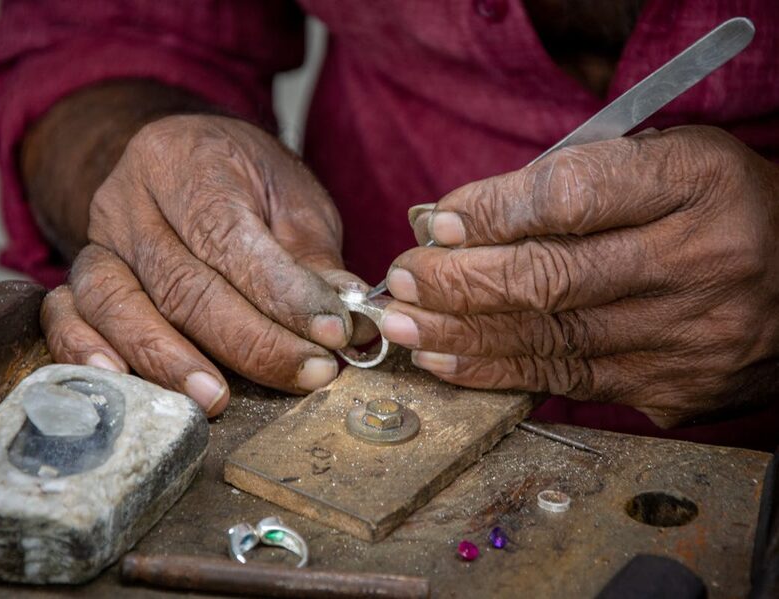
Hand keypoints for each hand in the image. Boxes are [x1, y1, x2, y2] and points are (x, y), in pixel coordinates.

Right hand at [40, 115, 370, 415]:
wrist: (182, 160)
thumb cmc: (244, 183)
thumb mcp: (292, 200)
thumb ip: (313, 260)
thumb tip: (348, 320)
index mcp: (188, 160)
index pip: (230, 237)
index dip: (283, 294)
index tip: (332, 334)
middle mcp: (130, 198)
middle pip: (182, 282)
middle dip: (250, 341)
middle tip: (307, 373)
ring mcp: (96, 239)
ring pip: (120, 304)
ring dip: (170, 360)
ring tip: (217, 399)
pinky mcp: (77, 276)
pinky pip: (65, 316)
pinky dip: (85, 351)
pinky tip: (121, 381)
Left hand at [379, 126, 778, 426]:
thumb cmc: (718, 210)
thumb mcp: (668, 163)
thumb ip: (578, 182)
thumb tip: (466, 221)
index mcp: (696, 185)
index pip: (573, 196)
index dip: (493, 212)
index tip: (439, 221)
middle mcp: (698, 263)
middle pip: (550, 278)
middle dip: (458, 282)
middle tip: (400, 281)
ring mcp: (689, 338)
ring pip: (549, 339)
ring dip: (461, 335)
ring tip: (404, 326)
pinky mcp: (677, 391)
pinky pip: (570, 381)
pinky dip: (499, 372)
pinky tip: (450, 363)